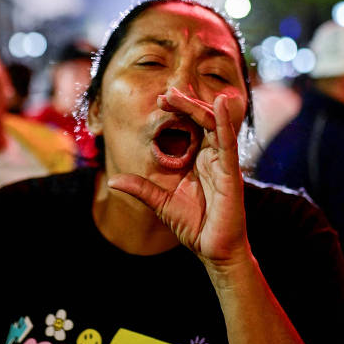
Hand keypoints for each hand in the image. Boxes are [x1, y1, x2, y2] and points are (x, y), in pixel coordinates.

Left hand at [108, 87, 248, 264]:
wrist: (213, 250)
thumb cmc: (194, 225)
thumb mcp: (160, 203)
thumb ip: (141, 188)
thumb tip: (113, 180)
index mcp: (198, 159)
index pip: (190, 127)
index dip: (177, 110)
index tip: (160, 99)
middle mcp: (212, 156)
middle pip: (201, 120)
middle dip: (184, 104)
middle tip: (165, 93)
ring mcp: (223, 161)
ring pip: (213, 125)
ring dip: (197, 107)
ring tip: (178, 94)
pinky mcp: (230, 171)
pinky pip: (228, 142)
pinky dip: (225, 121)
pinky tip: (221, 104)